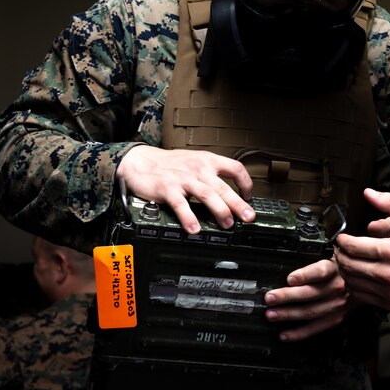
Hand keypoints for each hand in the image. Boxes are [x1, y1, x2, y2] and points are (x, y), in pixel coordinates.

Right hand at [116, 145, 253, 233]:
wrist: (140, 161)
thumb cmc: (169, 164)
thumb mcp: (195, 162)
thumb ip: (211, 175)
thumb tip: (230, 194)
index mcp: (207, 161)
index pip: (235, 168)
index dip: (245, 183)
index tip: (249, 196)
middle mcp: (198, 168)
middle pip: (223, 186)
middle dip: (238, 203)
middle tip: (248, 217)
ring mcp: (183, 178)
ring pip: (207, 195)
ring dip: (219, 210)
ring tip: (227, 224)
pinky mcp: (167, 188)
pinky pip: (181, 204)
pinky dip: (189, 217)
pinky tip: (194, 229)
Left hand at [265, 258, 352, 341]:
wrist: (365, 281)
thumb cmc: (341, 268)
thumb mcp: (334, 256)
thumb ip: (316, 259)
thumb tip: (290, 264)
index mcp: (335, 269)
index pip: (320, 271)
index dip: (305, 275)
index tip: (290, 278)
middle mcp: (337, 287)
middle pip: (310, 293)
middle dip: (287, 296)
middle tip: (270, 298)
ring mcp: (338, 305)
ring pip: (310, 312)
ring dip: (288, 314)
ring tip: (271, 315)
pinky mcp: (337, 318)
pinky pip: (316, 328)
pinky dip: (299, 333)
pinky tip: (284, 334)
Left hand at [335, 188, 389, 310]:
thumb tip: (369, 193)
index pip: (354, 247)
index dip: (342, 241)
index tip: (341, 237)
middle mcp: (389, 274)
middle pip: (349, 265)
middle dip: (340, 255)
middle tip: (340, 248)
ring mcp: (389, 292)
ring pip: (352, 282)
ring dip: (345, 270)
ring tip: (348, 260)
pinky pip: (362, 296)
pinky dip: (355, 285)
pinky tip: (358, 276)